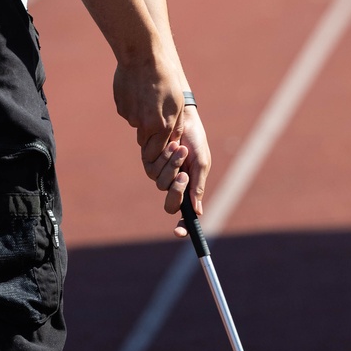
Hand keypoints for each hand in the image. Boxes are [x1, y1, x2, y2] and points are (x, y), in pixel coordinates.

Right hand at [112, 54, 182, 167]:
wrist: (143, 58)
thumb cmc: (166, 79)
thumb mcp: (178, 102)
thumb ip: (176, 124)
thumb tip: (174, 139)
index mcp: (161, 126)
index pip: (157, 151)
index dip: (159, 150)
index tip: (161, 144)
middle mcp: (144, 125)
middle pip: (144, 141)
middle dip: (150, 136)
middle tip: (155, 117)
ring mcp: (130, 117)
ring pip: (136, 125)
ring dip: (141, 118)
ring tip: (148, 98)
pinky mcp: (121, 108)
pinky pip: (128, 113)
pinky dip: (133, 107)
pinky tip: (138, 92)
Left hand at [141, 106, 211, 234]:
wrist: (182, 117)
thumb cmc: (195, 140)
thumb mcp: (201, 163)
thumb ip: (198, 186)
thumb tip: (197, 212)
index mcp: (189, 188)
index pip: (184, 214)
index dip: (182, 227)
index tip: (178, 233)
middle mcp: (173, 184)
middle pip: (170, 204)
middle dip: (176, 191)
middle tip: (184, 176)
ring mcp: (160, 175)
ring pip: (161, 184)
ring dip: (173, 165)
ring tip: (180, 147)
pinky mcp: (149, 163)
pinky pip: (153, 170)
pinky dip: (165, 158)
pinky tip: (172, 143)